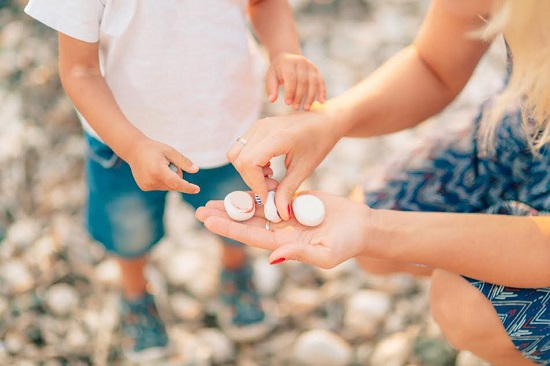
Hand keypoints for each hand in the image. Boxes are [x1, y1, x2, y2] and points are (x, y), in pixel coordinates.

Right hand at [123, 135, 199, 192]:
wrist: (134, 150)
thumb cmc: (154, 149)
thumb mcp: (170, 151)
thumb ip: (183, 162)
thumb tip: (196, 170)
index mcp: (158, 171)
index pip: (176, 183)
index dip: (188, 187)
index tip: (197, 189)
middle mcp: (152, 180)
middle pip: (174, 185)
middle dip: (177, 176)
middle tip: (168, 163)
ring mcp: (147, 185)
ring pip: (168, 187)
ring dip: (169, 179)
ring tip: (159, 166)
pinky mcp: (145, 187)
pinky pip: (161, 187)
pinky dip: (162, 180)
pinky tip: (154, 171)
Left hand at [195, 191, 372, 268]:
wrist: (362, 227)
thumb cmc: (348, 244)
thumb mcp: (326, 254)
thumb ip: (301, 255)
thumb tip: (274, 257)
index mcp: (285, 244)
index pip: (251, 235)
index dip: (229, 228)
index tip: (208, 221)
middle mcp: (281, 231)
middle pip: (246, 222)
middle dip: (224, 216)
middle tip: (200, 209)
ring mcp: (287, 216)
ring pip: (255, 207)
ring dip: (235, 202)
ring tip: (212, 199)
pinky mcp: (294, 202)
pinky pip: (272, 193)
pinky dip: (257, 187)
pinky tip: (240, 181)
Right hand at [228, 110, 340, 218]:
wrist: (324, 121)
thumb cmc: (319, 141)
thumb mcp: (305, 168)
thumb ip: (289, 190)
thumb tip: (280, 214)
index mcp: (277, 136)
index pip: (249, 162)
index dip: (255, 184)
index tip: (268, 197)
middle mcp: (263, 128)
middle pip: (239, 159)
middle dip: (251, 180)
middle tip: (272, 187)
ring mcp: (258, 125)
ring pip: (236, 154)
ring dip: (248, 171)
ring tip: (270, 177)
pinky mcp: (257, 127)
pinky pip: (241, 148)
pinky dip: (249, 163)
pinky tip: (268, 167)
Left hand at [266, 53, 325, 110]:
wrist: (287, 58)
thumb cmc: (278, 71)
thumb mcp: (271, 76)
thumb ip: (271, 88)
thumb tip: (272, 100)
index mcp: (289, 63)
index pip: (291, 78)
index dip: (290, 91)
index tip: (287, 103)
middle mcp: (301, 62)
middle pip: (303, 81)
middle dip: (300, 96)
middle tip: (295, 108)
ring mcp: (311, 66)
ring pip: (314, 82)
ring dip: (311, 96)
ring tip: (306, 108)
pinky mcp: (317, 71)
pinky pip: (321, 82)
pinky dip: (322, 92)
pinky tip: (321, 102)